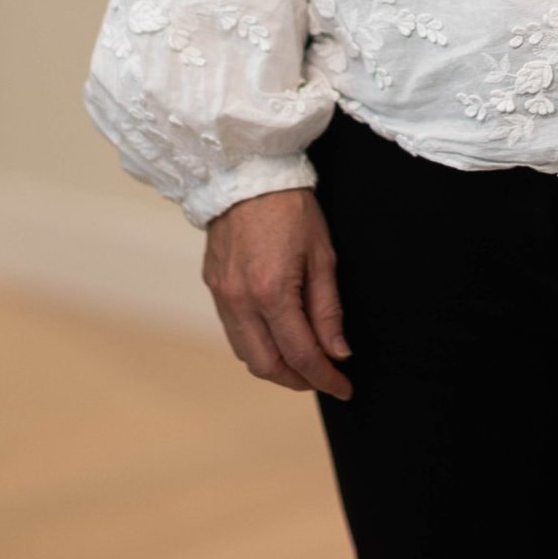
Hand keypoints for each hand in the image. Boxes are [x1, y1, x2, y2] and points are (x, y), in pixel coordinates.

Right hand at [202, 186, 353, 399]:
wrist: (246, 171)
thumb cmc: (291, 207)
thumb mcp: (322, 255)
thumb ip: (328, 309)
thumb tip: (338, 353)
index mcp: (271, 292)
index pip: (300, 354)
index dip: (325, 378)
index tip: (344, 387)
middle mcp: (240, 300)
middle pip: (267, 365)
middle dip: (298, 380)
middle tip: (325, 378)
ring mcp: (221, 295)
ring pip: (246, 354)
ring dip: (275, 366)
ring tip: (304, 361)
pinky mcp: (213, 286)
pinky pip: (233, 332)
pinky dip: (256, 345)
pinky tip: (277, 337)